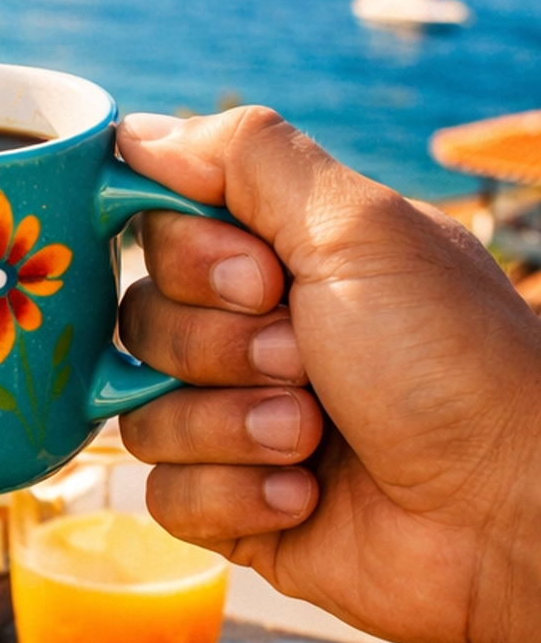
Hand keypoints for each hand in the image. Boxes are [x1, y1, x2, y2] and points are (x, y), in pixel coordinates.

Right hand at [114, 105, 540, 642]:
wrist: (506, 512)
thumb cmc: (454, 364)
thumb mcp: (359, 230)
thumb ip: (246, 158)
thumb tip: (138, 130)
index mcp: (286, 256)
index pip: (162, 230)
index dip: (192, 258)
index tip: (263, 276)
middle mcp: (257, 333)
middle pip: (142, 321)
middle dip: (222, 349)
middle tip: (306, 361)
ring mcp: (242, 422)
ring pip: (143, 412)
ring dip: (232, 425)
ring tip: (313, 436)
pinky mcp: (237, 508)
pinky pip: (164, 495)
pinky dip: (237, 493)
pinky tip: (306, 494)